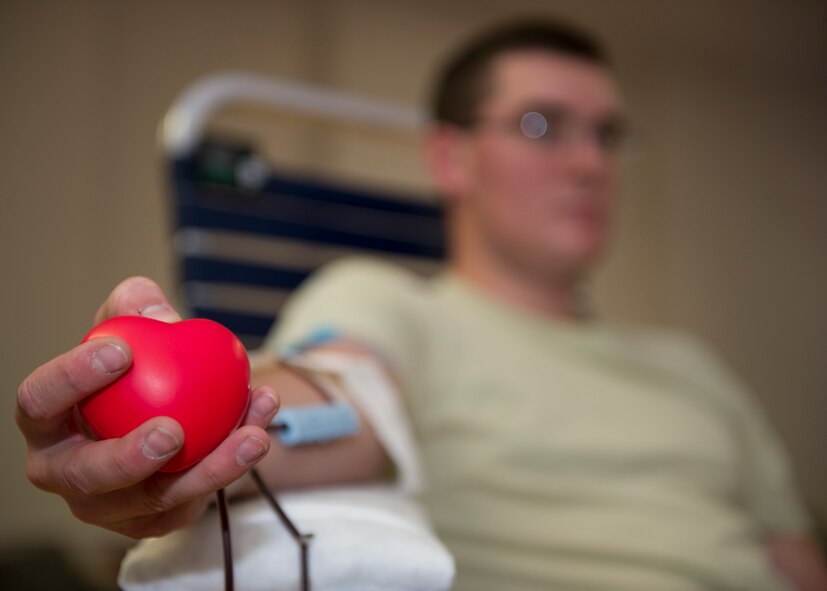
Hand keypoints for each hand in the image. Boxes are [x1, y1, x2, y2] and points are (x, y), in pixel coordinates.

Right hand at [16, 276, 279, 537]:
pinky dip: (233, 463)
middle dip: (126, 459)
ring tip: (252, 435)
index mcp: (47, 422)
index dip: (71, 378)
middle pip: (87, 476)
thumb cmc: (136, 365)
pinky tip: (261, 427)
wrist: (171, 406)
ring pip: (156, 498)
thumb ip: (137, 305)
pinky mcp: (155, 520)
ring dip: (210, 468)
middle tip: (172, 431)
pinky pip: (196, 497)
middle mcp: (67, 472)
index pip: (39, 401)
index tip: (121, 351)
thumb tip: (163, 319)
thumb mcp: (132, 324)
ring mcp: (110, 506)